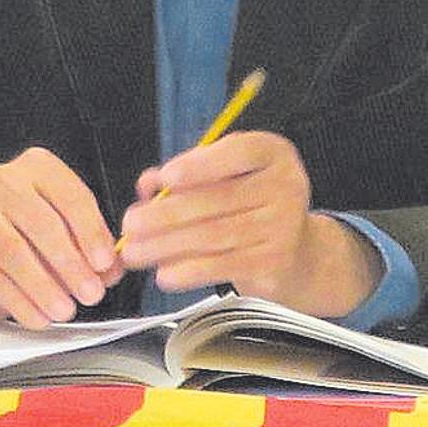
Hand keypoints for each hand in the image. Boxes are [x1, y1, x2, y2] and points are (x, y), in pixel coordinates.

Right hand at [0, 147, 121, 328]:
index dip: (91, 232)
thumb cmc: (31, 230)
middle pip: (42, 224)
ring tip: (66, 309)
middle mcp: (4, 183)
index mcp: (38, 168)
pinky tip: (40, 316)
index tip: (105, 262)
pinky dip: (21, 303)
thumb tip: (111, 270)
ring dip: (45, 288)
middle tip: (91, 293)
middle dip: (71, 265)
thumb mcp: (68, 226)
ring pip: (14, 254)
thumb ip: (94, 245)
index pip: (70, 196)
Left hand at [117, 131, 379, 315]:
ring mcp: (282, 226)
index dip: (200, 166)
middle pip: (217, 199)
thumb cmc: (249, 204)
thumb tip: (148, 184)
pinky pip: (222, 266)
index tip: (166, 177)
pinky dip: (188, 271)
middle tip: (130, 224)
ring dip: (166, 246)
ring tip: (133, 253)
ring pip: (213, 235)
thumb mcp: (226, 176)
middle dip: (165, 214)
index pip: (238, 153)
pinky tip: (164, 273)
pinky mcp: (273, 263)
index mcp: (271, 154)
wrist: (298, 253)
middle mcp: (285, 186)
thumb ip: (188, 173)